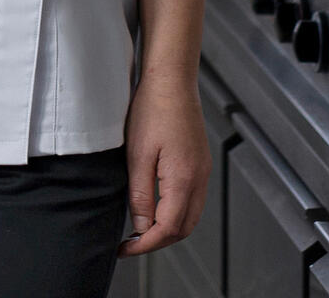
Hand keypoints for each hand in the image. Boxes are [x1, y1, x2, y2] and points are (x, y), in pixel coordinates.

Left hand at [117, 71, 210, 257]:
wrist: (171, 79)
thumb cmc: (153, 108)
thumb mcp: (137, 153)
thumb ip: (140, 194)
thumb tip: (141, 226)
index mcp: (184, 179)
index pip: (168, 229)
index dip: (146, 244)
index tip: (126, 248)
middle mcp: (199, 179)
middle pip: (183, 228)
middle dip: (158, 241)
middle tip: (132, 242)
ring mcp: (202, 171)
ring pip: (190, 216)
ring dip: (168, 228)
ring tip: (141, 226)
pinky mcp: (200, 162)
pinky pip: (192, 199)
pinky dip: (176, 211)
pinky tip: (157, 205)